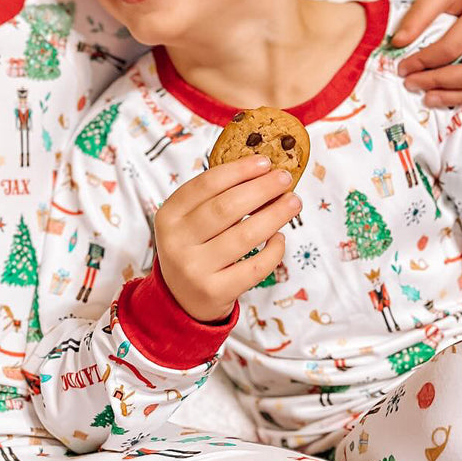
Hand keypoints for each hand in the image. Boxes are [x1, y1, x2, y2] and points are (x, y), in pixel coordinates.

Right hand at [154, 155, 299, 322]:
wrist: (181, 299)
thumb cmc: (194, 249)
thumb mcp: (189, 222)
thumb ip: (214, 198)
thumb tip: (262, 173)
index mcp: (168, 216)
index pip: (205, 185)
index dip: (238, 171)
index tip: (264, 162)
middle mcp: (176, 242)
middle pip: (226, 208)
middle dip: (261, 189)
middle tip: (284, 179)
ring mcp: (194, 269)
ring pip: (244, 236)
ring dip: (274, 215)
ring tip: (293, 203)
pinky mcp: (214, 291)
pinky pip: (254, 267)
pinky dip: (273, 250)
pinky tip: (279, 237)